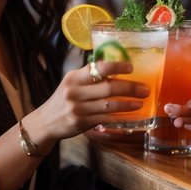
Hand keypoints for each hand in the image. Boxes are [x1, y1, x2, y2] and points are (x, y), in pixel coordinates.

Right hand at [31, 59, 149, 143]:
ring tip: (141, 101)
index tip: (131, 68)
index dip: (117, 66)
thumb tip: (116, 70)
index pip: (98, 68)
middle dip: (130, 88)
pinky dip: (121, 116)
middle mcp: (75, 92)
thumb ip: (89, 77)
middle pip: (108, 88)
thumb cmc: (63, 99)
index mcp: (74, 77)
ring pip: (110, 105)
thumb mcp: (71, 83)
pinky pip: (106, 119)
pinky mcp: (82, 122)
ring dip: (128, 103)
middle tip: (145, 89)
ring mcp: (78, 108)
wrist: (46, 122)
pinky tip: (130, 114)